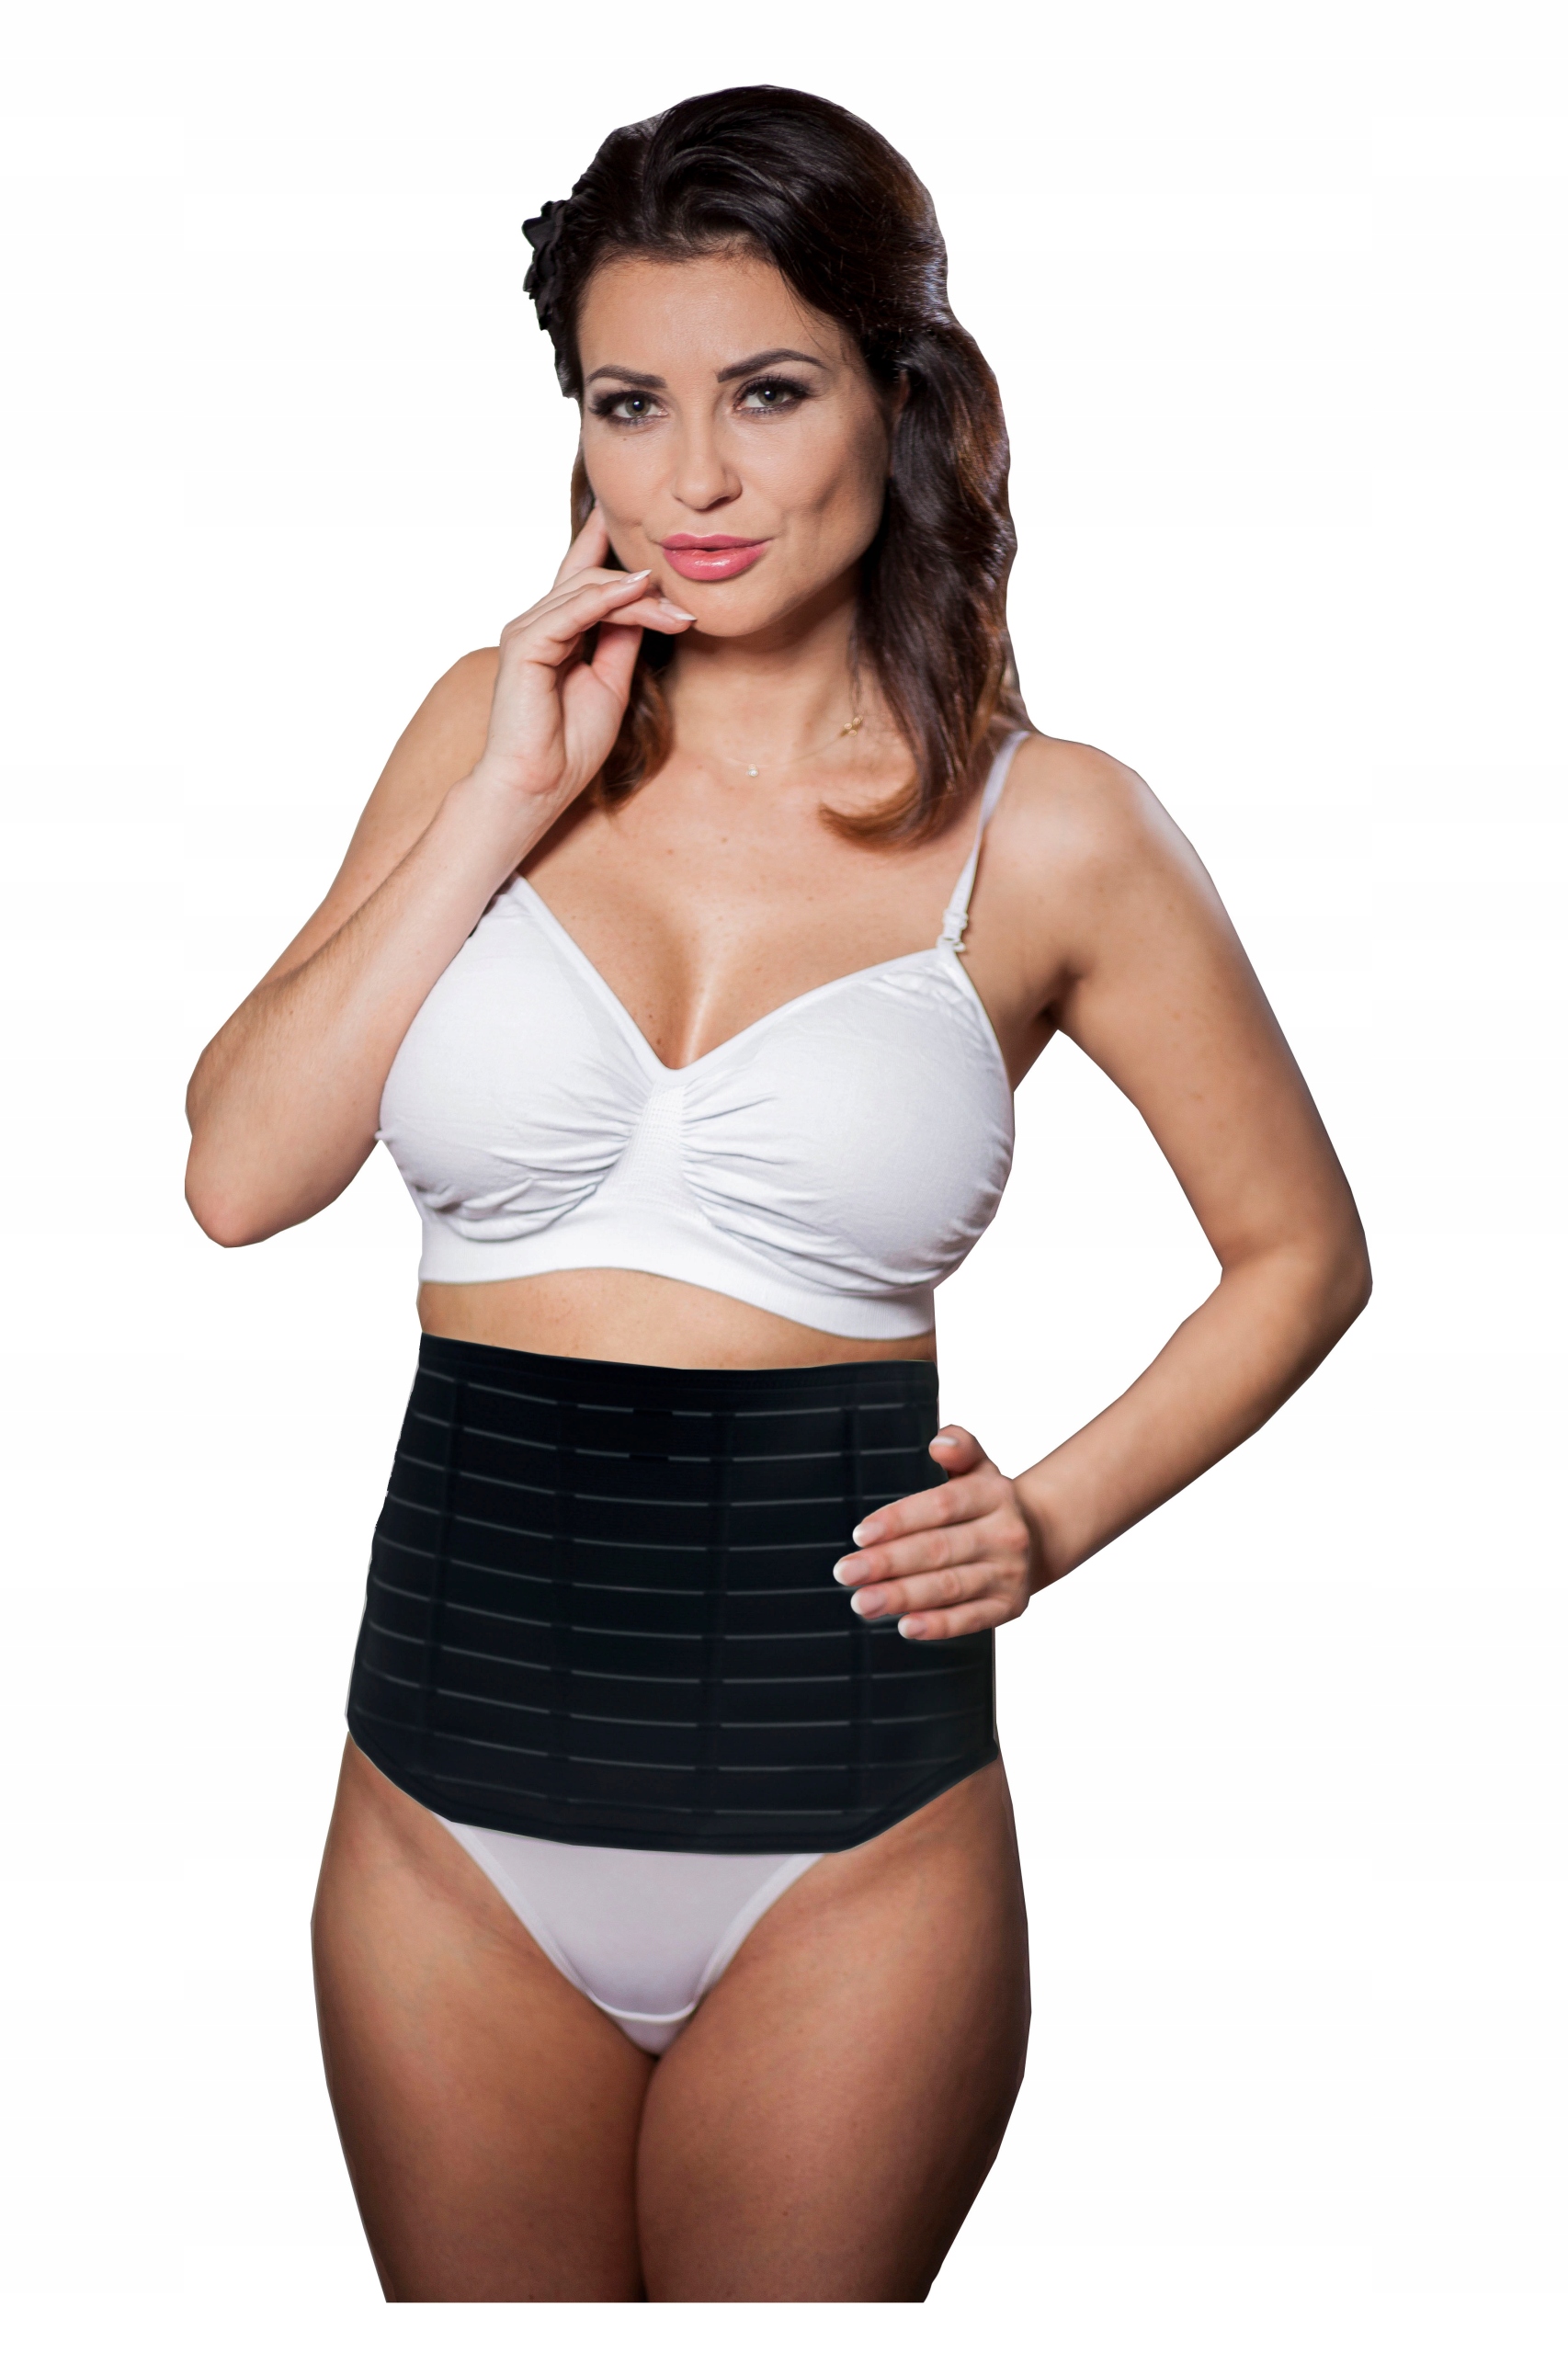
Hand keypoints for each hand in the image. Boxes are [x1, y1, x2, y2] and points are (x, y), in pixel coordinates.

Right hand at [471, 506, 693, 808]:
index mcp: (556, 630)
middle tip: (685, 607)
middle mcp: (538, 623)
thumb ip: (623, 640)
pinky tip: (637, 592)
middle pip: (594, 579)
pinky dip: (607, 598)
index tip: (651, 530)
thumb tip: (647, 604)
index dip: (608, 543)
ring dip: (636, 595)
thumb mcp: (612, 682)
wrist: (538, 785)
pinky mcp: (524, 644)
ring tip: (674, 607)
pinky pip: (573, 610)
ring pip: (588, 590)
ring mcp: (528, 630)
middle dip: (643, 586)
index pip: (582, 572)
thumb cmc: (569, 744)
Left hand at [832, 1426, 1042, 1641]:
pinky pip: (971, 1618)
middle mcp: (1005, 1533)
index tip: (860, 1534)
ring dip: (903, 1596)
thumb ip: (960, 1447)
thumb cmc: (987, 1503)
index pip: (942, 1505)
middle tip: (846, 1572)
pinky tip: (907, 1626)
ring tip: (863, 1602)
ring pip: (950, 1587)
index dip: (899, 1520)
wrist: (1038, 1537)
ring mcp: (1009, 1572)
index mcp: (993, 1494)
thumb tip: (940, 1442)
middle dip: (888, 1563)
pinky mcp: (1009, 1606)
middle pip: (939, 1549)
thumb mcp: (978, 1466)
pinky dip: (938, 1625)